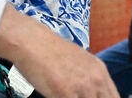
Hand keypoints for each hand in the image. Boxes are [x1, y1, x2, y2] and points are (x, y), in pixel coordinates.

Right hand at [0, 6, 117, 97]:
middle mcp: (96, 79)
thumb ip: (89, 79)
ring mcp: (82, 87)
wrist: (31, 41)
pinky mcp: (66, 93)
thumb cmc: (49, 50)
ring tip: (64, 96)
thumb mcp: (78, 62)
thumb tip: (91, 93)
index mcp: (100, 71)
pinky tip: (55, 96)